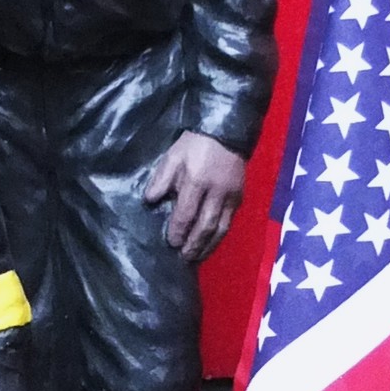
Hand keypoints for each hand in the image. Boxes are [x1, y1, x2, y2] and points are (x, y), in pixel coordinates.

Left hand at [145, 131, 246, 262]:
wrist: (226, 133)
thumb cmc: (194, 145)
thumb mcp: (173, 156)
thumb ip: (161, 179)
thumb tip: (150, 201)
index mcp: (197, 182)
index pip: (186, 213)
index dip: (178, 231)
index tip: (171, 243)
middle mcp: (216, 193)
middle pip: (205, 225)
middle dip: (194, 244)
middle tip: (184, 257)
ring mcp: (230, 197)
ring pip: (221, 229)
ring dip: (208, 246)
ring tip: (197, 257)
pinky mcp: (239, 198)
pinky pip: (229, 223)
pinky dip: (219, 237)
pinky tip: (210, 244)